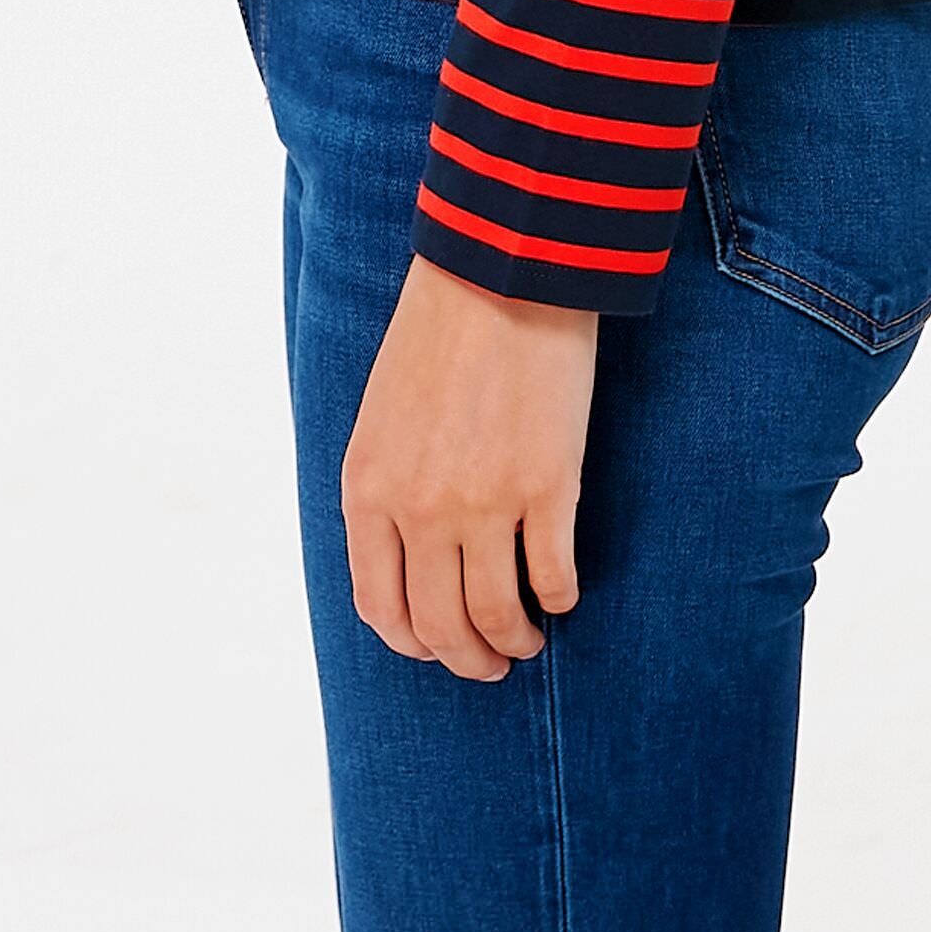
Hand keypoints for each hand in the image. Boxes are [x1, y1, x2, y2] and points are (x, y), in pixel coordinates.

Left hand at [341, 251, 596, 678]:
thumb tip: (408, 558)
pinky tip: (562, 595)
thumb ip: (386, 489)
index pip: (380, 606)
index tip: (437, 645)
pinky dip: (560, 599)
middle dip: (466, 659)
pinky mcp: (548, 486)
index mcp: (368, 489)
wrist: (501, 269)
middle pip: (439, 627)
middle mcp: (419, 508)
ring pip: (496, 615)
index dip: (412, 641)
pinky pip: (553, 575)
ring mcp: (484, 502)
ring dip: (513, 641)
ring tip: (527, 638)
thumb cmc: (439, 331)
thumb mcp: (380, 416)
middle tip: (489, 662)